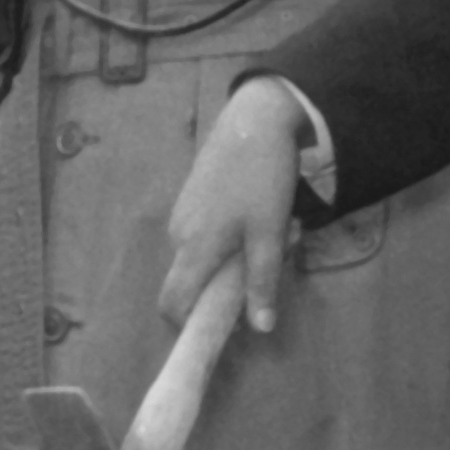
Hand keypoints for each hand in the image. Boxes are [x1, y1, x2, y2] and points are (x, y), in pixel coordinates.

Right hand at [164, 77, 310, 341]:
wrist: (253, 120)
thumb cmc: (262, 180)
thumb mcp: (270, 235)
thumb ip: (262, 283)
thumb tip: (259, 329)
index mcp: (194, 249)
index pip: (172, 302)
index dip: (187, 323)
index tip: (220, 327)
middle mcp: (179, 235)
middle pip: (194, 281)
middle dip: (231, 283)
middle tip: (275, 259)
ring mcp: (183, 214)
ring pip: (205, 256)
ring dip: (238, 256)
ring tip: (277, 230)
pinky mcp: (192, 199)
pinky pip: (207, 234)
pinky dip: (234, 236)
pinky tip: (262, 212)